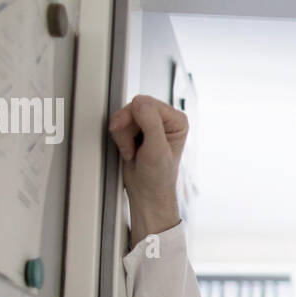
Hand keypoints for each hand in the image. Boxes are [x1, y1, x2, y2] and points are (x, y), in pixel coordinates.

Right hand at [108, 95, 186, 245]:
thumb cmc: (157, 178)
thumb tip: (140, 102)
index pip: (147, 103)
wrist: (147, 194)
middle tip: (133, 149)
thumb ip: (150, 123)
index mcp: (177, 120)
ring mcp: (150, 124)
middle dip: (127, 130)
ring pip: (124, 116)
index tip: (133, 137)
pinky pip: (119, 124)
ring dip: (122, 136)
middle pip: (133, 108)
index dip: (134, 118)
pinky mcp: (137, 130)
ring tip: (133, 152)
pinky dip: (119, 139)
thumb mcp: (156, 150)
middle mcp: (165, 120)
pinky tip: (129, 151)